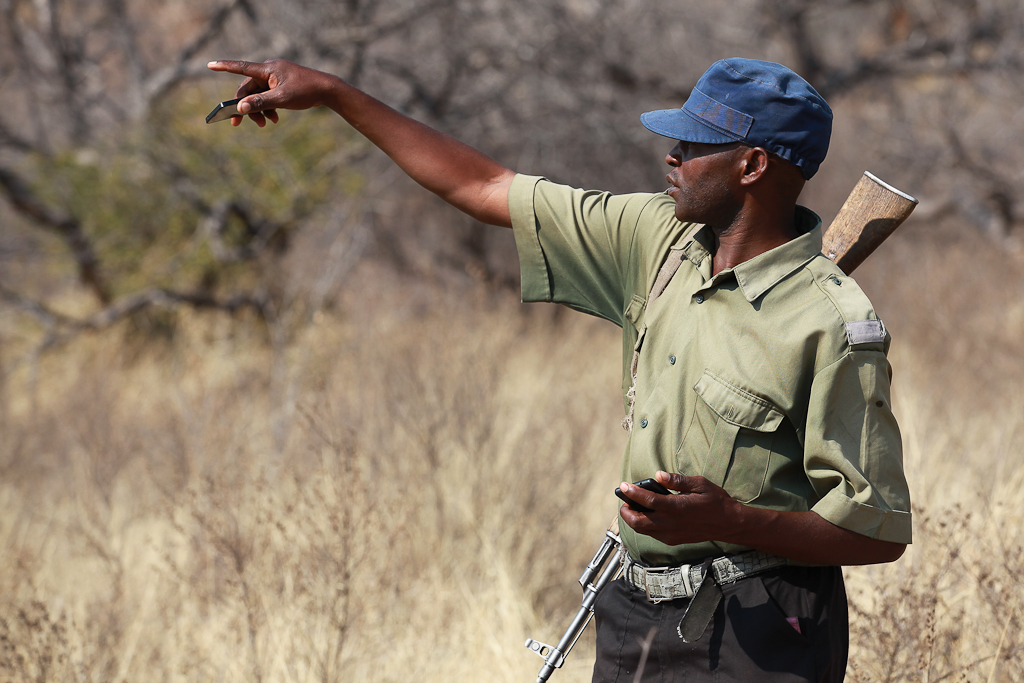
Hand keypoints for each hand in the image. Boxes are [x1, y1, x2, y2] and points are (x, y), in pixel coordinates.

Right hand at [206, 59, 338, 127]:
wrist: (327, 90)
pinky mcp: (281, 85)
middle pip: (248, 89)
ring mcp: (275, 78)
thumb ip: (260, 103)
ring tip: (266, 124)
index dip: (224, 67)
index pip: (240, 67)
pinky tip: (275, 119)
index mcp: (267, 69)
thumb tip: (240, 107)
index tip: (209, 65)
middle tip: (238, 124)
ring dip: (258, 110)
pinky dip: (268, 107)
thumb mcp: (282, 99)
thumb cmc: (306, 91)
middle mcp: (269, 71)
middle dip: (245, 107)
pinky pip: (268, 96)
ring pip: (258, 95)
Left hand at [618, 471, 738, 545]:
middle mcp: (671, 523)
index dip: (633, 493)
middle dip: (626, 511)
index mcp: (677, 508)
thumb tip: (658, 475)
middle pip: (638, 522)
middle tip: (626, 499)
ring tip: (633, 506)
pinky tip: (647, 514)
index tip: (623, 485)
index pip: (648, 501)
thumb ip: (677, 480)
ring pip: (642, 530)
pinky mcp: (673, 540)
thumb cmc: (715, 501)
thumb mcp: (699, 484)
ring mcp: (671, 534)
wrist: (728, 524)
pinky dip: (644, 525)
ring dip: (633, 519)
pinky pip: (652, 534)